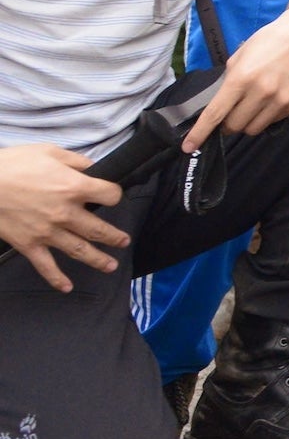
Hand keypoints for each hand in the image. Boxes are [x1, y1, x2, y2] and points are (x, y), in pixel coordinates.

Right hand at [0, 144, 125, 291]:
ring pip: (79, 250)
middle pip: (98, 229)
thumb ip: (76, 161)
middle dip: (114, 237)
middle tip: (124, 242)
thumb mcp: (50, 151)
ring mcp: (47, 232)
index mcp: (74, 187)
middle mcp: (65, 212)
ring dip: (98, 260)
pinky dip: (57, 279)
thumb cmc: (14, 163)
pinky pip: (46, 266)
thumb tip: (93, 168)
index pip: (109, 195)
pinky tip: (67, 287)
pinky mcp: (28, 245)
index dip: (114, 194)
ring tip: (111, 266)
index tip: (112, 196)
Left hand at [183, 13, 288, 150]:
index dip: (200, 133)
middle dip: (227, 123)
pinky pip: (271, 122)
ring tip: (252, 105)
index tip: (189, 147)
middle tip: (231, 111)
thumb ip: (228, 82)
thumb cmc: (268, 42)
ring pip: (252, 129)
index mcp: (242, 78)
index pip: (215, 113)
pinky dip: (265, 116)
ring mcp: (280, 100)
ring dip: (246, 122)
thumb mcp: (240, 57)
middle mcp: (261, 92)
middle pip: (234, 126)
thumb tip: (218, 107)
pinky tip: (271, 99)